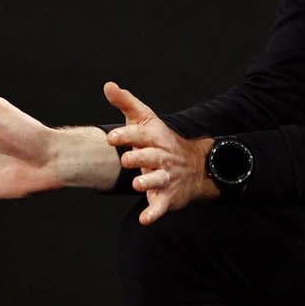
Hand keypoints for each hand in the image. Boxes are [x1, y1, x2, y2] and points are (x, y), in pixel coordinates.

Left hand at [104, 81, 214, 224]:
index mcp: (153, 138)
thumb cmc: (160, 140)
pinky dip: (154, 213)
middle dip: (139, 158)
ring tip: (138, 184)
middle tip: (126, 159)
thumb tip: (108, 85)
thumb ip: (126, 103)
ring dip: (149, 182)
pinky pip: (161, 206)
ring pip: (158, 180)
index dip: (126, 136)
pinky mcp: (167, 196)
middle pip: (150, 156)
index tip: (111, 138)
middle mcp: (161, 156)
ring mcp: (165, 177)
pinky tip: (144, 220)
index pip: (140, 135)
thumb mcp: (145, 119)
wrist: (196, 166)